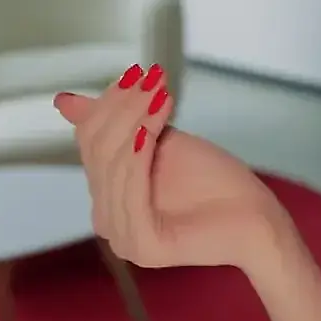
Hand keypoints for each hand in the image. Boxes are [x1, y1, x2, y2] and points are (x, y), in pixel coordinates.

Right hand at [55, 63, 288, 269]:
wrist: (256, 217)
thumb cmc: (214, 181)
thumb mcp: (160, 142)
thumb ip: (119, 124)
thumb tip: (64, 100)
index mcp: (107, 198)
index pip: (90, 143)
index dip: (109, 105)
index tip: (136, 74)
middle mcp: (108, 222)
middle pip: (99, 153)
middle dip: (123, 109)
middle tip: (152, 80)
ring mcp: (123, 239)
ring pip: (114, 167)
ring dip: (136, 122)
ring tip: (160, 94)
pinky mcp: (143, 246)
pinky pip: (130, 191)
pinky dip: (140, 154)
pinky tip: (154, 128)